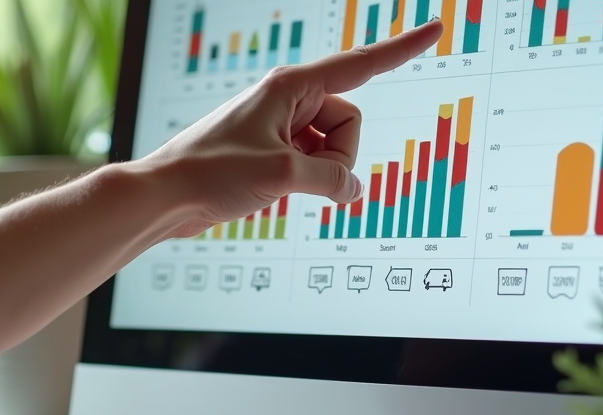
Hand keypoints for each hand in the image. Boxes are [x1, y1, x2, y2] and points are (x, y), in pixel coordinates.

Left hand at [145, 20, 442, 238]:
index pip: (360, 65)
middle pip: (348, 123)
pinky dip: (308, 181)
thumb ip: (332, 181)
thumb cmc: (211, 173)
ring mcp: (281, 127)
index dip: (401, 49)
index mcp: (290, 87)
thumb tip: (355, 191)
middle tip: (296, 175)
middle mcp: (288, 101)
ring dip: (319, 174)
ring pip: (331, 149)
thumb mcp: (283, 176)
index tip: (436, 30)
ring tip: (278, 184)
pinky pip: (312, 164)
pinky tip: (278, 192)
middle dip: (337, 157)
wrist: (166, 197)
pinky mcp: (273, 152)